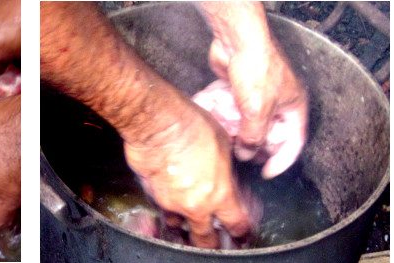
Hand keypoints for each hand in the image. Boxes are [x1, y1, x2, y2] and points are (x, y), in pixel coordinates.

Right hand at [124, 104, 255, 248]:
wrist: (158, 123)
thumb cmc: (193, 127)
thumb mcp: (224, 147)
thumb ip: (226, 170)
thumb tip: (226, 177)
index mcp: (219, 194)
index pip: (235, 224)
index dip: (241, 233)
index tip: (242, 235)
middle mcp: (194, 205)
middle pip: (205, 239)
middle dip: (212, 245)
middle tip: (216, 247)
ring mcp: (170, 203)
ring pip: (178, 227)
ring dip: (185, 230)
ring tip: (188, 231)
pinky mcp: (151, 195)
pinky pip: (161, 210)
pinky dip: (167, 210)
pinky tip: (169, 203)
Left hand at [202, 2, 307, 178]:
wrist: (237, 39)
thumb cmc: (257, 68)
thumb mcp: (258, 110)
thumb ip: (253, 137)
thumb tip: (247, 153)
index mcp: (294, 108)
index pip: (295, 143)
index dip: (282, 162)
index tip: (267, 174)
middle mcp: (281, 103)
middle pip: (273, 135)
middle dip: (259, 149)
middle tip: (245, 161)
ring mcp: (262, 96)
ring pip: (254, 124)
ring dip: (243, 136)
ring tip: (231, 148)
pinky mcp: (244, 90)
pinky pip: (240, 112)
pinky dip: (232, 122)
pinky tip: (221, 130)